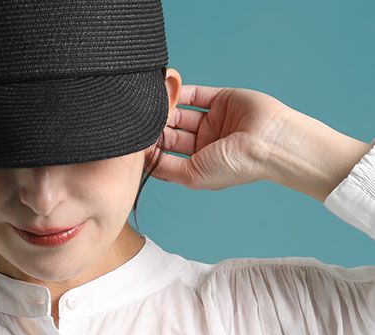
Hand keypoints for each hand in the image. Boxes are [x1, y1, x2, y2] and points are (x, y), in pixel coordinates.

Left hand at [151, 84, 370, 201]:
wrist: (269, 143)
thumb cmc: (234, 167)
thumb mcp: (193, 176)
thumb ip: (165, 168)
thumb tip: (142, 161)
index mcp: (196, 166)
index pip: (165, 156)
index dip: (150, 149)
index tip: (133, 143)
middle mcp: (202, 145)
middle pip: (170, 134)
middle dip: (155, 128)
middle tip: (139, 122)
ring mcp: (212, 121)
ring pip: (180, 113)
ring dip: (164, 109)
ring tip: (149, 107)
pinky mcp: (221, 100)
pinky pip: (195, 95)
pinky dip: (180, 92)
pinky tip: (165, 91)